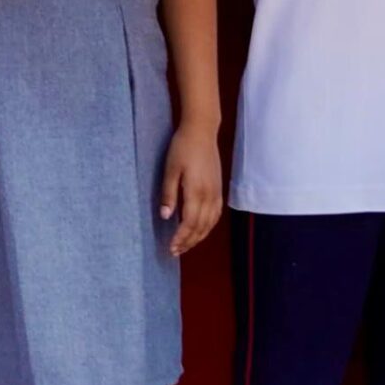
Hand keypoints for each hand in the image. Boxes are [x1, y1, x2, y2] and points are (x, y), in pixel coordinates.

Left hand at [158, 127, 224, 255]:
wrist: (202, 132)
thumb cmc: (182, 148)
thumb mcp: (170, 169)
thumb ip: (168, 194)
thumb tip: (164, 216)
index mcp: (196, 192)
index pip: (189, 223)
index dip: (181, 237)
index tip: (171, 247)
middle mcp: (210, 196)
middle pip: (201, 227)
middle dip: (188, 241)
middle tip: (175, 252)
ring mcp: (217, 193)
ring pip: (210, 223)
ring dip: (198, 237)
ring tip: (186, 245)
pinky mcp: (219, 189)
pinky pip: (216, 214)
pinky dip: (208, 227)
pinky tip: (201, 230)